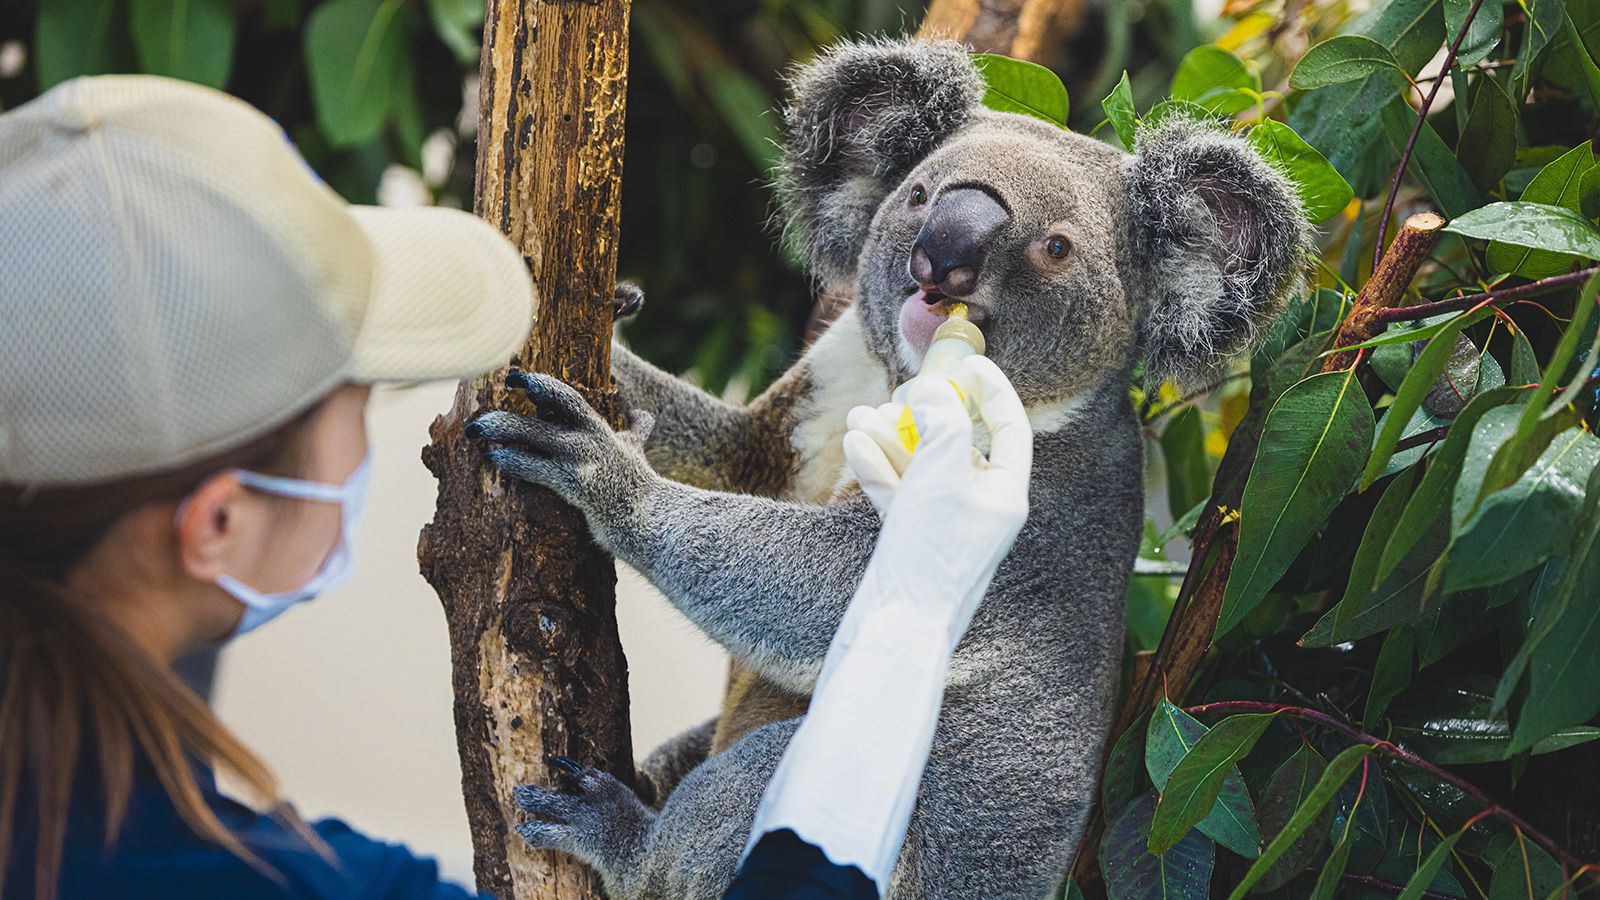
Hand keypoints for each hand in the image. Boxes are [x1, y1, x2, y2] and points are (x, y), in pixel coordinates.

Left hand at [469, 371, 655, 520]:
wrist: (643, 515)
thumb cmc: (636, 483)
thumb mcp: (635, 450)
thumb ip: (635, 431)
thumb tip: (645, 415)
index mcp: (597, 428)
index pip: (566, 398)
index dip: (541, 384)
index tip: (517, 377)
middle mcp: (586, 440)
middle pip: (542, 417)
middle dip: (512, 407)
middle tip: (476, 412)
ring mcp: (577, 461)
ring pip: (532, 438)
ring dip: (501, 431)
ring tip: (475, 429)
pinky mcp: (571, 484)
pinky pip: (534, 468)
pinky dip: (513, 460)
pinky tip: (495, 456)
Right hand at [843, 355, 1031, 645]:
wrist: (894, 630)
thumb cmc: (929, 555)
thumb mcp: (941, 472)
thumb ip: (943, 419)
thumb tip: (933, 390)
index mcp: (1005, 496)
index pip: (1009, 429)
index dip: (992, 390)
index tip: (967, 361)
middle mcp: (980, 511)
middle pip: (959, 445)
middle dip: (926, 414)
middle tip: (900, 392)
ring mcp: (945, 528)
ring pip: (921, 468)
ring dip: (892, 438)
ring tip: (861, 416)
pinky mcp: (912, 543)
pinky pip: (898, 495)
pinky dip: (878, 468)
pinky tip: (856, 444)